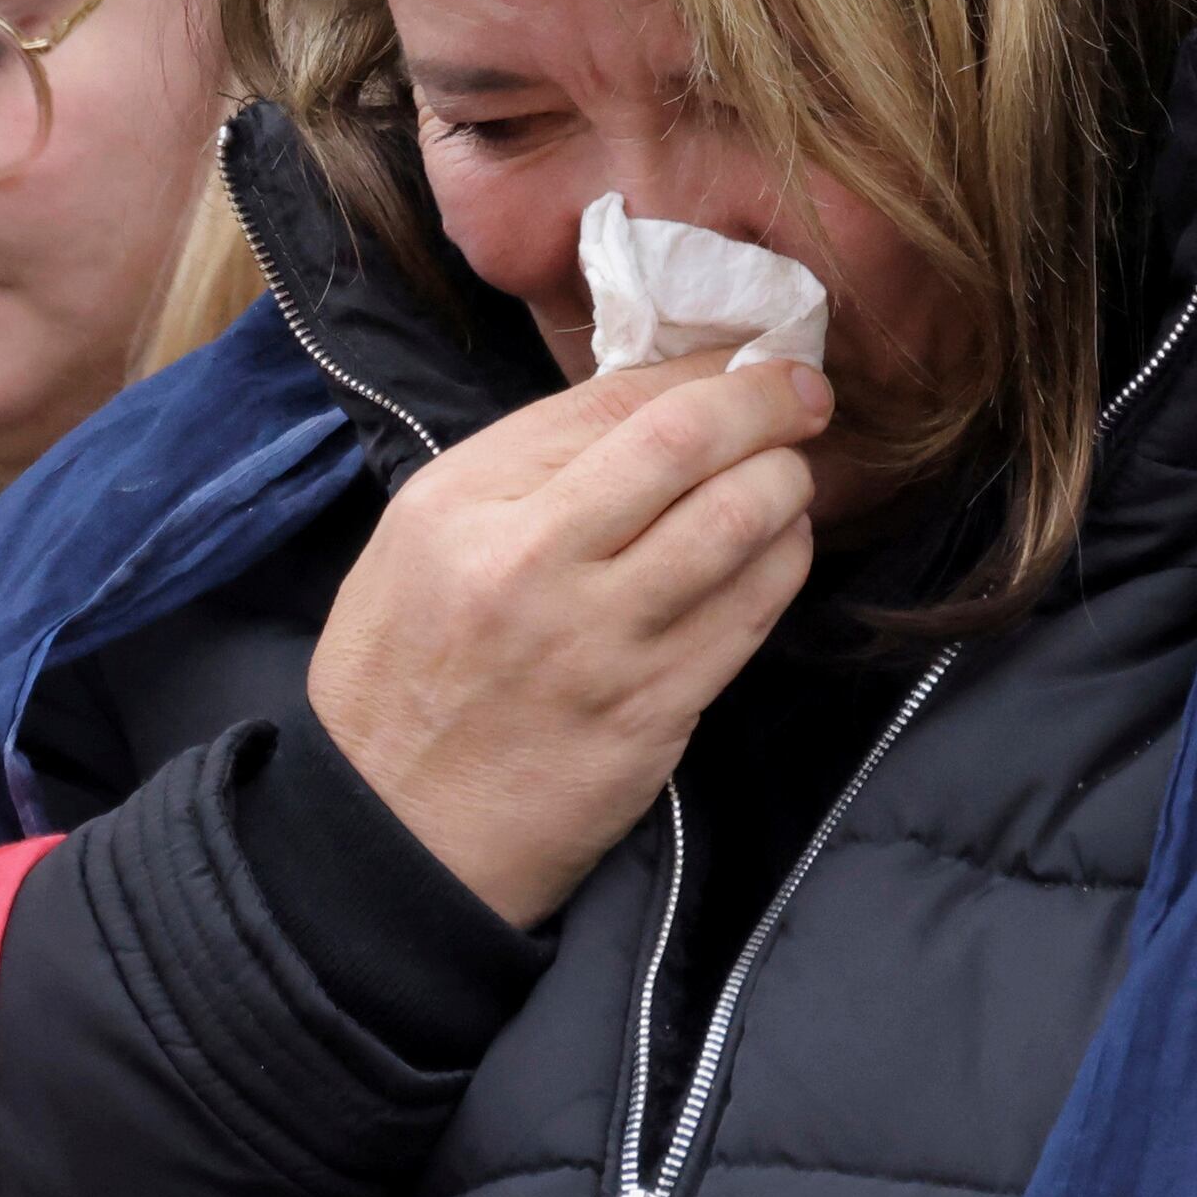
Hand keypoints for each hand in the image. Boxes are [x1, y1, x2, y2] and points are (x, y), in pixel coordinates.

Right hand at [306, 351, 828, 925]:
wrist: (393, 837)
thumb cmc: (402, 677)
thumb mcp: (419, 541)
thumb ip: (522, 471)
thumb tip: (651, 403)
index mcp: (461, 503)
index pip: (611, 400)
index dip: (702, 367)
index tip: (747, 359)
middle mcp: (530, 562)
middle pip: (685, 443)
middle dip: (766, 402)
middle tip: (804, 392)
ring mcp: (599, 642)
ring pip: (739, 523)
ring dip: (788, 482)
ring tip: (794, 474)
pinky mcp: (653, 712)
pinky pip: (752, 613)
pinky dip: (784, 562)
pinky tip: (781, 547)